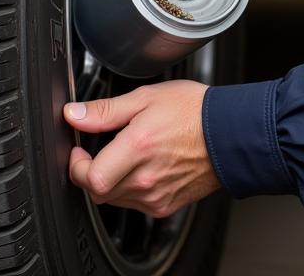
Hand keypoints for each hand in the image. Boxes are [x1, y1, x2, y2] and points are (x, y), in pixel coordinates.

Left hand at [64, 82, 219, 216]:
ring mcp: (155, 195)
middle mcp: (145, 178)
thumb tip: (74, 114)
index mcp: (137, 147)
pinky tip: (146, 167)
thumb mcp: (147, 97)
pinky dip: (132, 189)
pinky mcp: (165, 206)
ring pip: (115, 198)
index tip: (78, 151)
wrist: (229, 132)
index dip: (76, 166)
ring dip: (112, 180)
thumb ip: (106, 110)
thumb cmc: (194, 110)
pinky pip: (136, 204)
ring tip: (129, 155)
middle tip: (100, 152)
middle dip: (92, 172)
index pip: (89, 177)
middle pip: (98, 191)